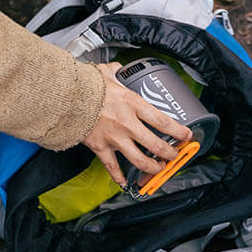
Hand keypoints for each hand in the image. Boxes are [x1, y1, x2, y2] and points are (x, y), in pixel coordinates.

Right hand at [83, 63, 192, 185]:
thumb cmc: (86, 85)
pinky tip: (124, 182)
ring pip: (139, 160)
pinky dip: (119, 176)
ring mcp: (114, 138)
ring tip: (158, 169)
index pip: (163, 121)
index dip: (178, 131)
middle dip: (169, 153)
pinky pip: (112, 167)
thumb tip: (118, 68)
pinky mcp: (100, 148)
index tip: (186, 135)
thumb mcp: (107, 73)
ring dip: (152, 167)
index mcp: (133, 104)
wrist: (64, 98)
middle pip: (155, 145)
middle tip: (174, 155)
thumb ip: (116, 72)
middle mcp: (127, 124)